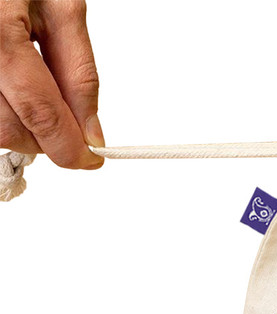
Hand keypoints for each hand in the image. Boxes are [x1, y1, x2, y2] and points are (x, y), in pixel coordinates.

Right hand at [0, 0, 102, 167]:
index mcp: (0, 34)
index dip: (70, 148)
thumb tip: (91, 131)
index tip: (92, 159)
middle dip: (45, 140)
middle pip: (8, 128)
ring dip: (21, 128)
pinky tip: (14, 90)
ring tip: (38, 97)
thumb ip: (79, 73)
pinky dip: (2, 110)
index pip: (40, 113)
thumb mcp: (61, 6)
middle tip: (68, 128)